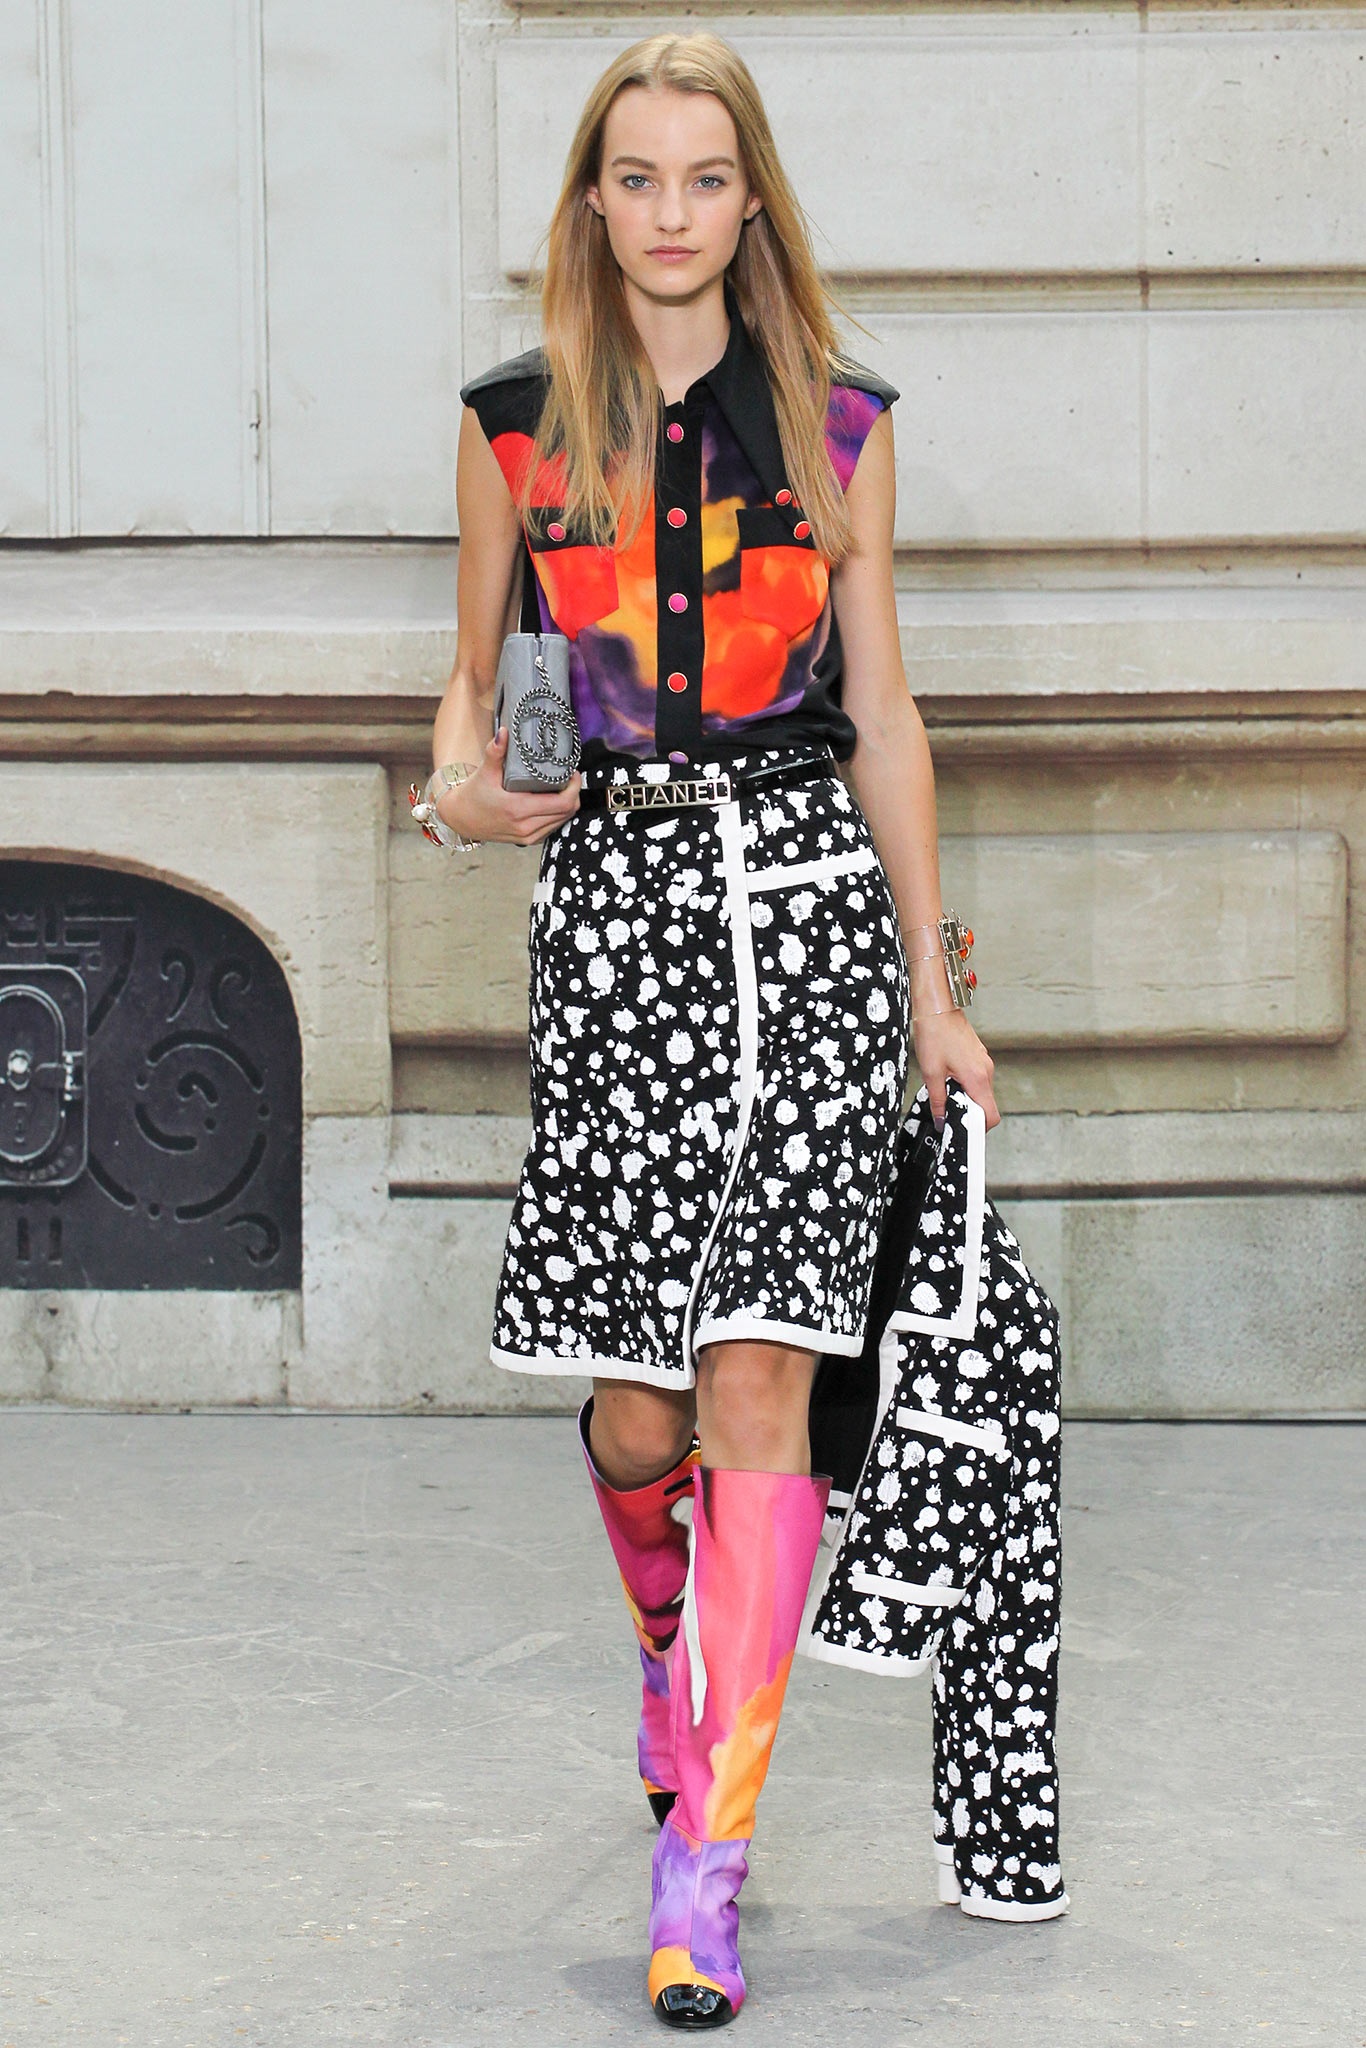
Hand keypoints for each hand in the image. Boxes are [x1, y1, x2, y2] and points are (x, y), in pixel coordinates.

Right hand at [438, 726, 580, 846]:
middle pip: (567, 812)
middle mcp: (525, 826)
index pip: (562, 803)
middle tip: (569, 777)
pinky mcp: (528, 840)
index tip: (572, 772)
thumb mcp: (484, 772)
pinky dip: (558, 814)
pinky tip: (553, 801)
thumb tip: (504, 732)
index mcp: (518, 809)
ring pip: (562, 821)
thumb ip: (495, 752)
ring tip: (562, 786)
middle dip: (573, 793)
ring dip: (567, 804)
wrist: (460, 818)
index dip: (574, 787)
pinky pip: (553, 828)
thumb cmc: (473, 795)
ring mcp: (528, 836)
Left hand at [913, 1008, 999, 1130]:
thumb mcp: (931, 1073)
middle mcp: (986, 1071)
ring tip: (945, 1089)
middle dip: (969, 1112)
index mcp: (977, 1078)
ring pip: (981, 1091)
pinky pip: (977, 1079)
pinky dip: (966, 1084)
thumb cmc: (934, 1034)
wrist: (938, 1006)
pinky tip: (948, 1076)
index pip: (990, 1115)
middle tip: (948, 1110)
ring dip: (966, 1097)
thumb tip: (941, 1120)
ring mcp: (984, 1062)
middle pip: (986, 1105)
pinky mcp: (979, 1057)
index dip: (979, 1128)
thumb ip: (938, 1101)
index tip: (964, 1130)